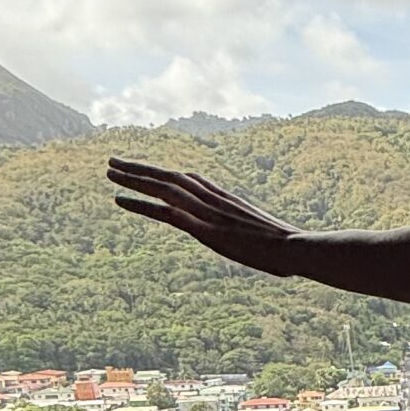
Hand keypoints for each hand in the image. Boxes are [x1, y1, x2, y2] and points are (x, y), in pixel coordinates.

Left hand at [107, 160, 301, 277]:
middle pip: (171, 177)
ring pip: (163, 188)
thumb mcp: (269, 238)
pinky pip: (165, 212)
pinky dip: (140, 204)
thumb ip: (256, 236)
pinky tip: (119, 200)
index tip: (148, 170)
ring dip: (134, 179)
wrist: (300, 248)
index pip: (190, 180)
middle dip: (142, 169)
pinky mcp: (204, 229)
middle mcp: (214, 200)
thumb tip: (265, 247)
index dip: (166, 174)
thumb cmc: (292, 248)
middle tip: (114, 162)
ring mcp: (208, 213)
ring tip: (109, 173)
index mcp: (228, 201)